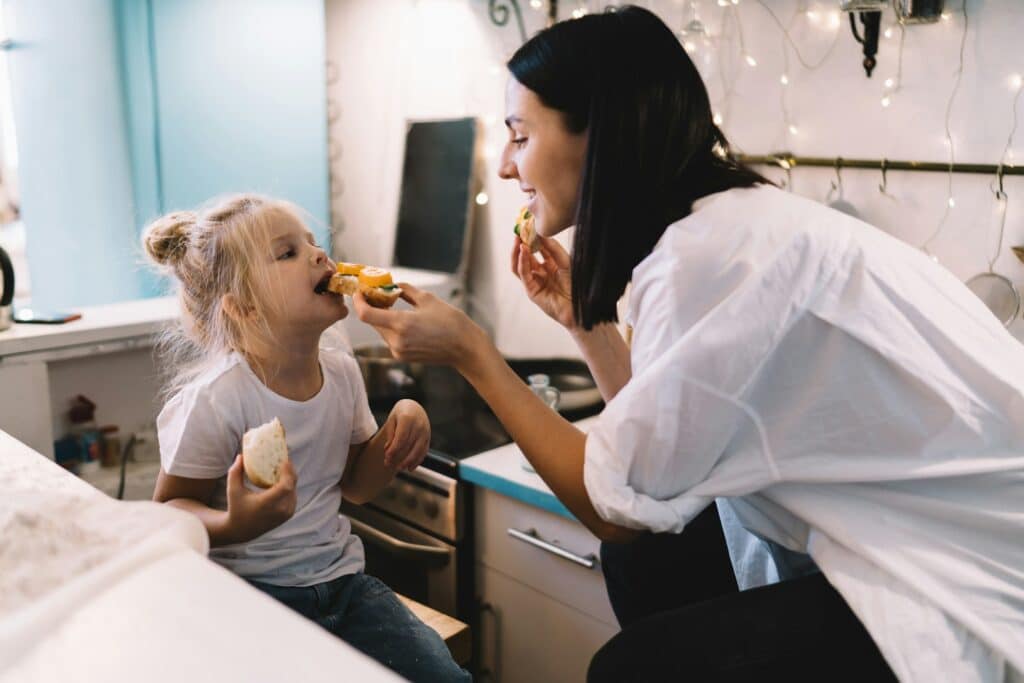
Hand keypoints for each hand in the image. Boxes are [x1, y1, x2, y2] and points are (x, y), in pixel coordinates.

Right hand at [225, 454, 296, 541]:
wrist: (241, 530)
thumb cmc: (236, 507)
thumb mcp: (233, 490)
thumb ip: (235, 472)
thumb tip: (241, 456)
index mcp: (267, 504)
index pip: (285, 486)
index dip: (288, 472)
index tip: (285, 460)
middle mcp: (279, 510)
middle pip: (292, 486)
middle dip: (290, 471)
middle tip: (285, 460)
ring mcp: (285, 513)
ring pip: (294, 490)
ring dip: (291, 478)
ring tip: (284, 467)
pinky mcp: (288, 515)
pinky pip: (293, 496)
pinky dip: (291, 486)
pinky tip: (285, 478)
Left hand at [353, 284, 489, 370]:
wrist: (464, 348)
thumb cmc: (450, 322)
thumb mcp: (427, 299)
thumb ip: (405, 290)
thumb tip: (392, 285)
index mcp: (401, 324)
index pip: (366, 314)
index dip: (358, 301)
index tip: (360, 291)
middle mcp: (397, 340)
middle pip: (373, 321)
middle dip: (372, 306)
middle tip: (377, 293)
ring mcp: (399, 351)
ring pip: (381, 330)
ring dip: (382, 317)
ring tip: (392, 305)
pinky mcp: (402, 356)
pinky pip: (389, 339)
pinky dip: (391, 328)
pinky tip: (402, 320)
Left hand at [384, 399, 429, 470]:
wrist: (414, 407)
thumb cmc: (400, 414)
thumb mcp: (392, 420)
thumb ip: (390, 434)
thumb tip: (388, 450)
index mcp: (408, 418)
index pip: (401, 438)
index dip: (394, 449)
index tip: (386, 457)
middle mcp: (419, 425)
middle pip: (409, 445)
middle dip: (398, 456)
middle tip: (388, 464)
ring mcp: (425, 432)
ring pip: (418, 450)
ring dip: (408, 461)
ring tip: (399, 468)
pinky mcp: (428, 438)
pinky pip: (424, 451)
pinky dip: (417, 461)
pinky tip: (410, 468)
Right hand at [511, 236, 575, 329]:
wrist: (580, 306)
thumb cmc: (576, 286)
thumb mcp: (566, 261)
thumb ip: (553, 248)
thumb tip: (541, 233)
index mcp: (550, 265)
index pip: (537, 249)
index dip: (532, 237)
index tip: (529, 225)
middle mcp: (541, 273)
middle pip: (525, 256)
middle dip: (521, 243)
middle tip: (519, 230)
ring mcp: (535, 282)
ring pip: (519, 265)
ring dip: (517, 252)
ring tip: (518, 240)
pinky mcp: (532, 291)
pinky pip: (523, 274)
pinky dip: (522, 262)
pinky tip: (523, 251)